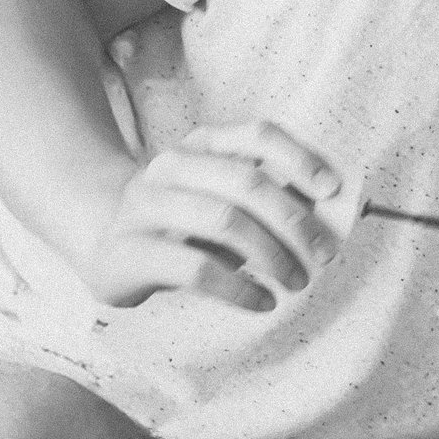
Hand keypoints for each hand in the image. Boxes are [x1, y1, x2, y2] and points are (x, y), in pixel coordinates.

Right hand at [73, 121, 343, 310]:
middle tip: (325, 255)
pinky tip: (262, 301)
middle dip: (296, 221)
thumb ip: (275, 199)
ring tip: (296, 281)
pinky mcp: (128, 251)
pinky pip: (197, 269)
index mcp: (202, 145)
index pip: (258, 136)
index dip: (300, 159)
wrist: (106, 242)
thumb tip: (332, 211)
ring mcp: (144, 206)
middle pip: (247, 182)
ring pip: (224, 221)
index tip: (333, 190)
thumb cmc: (187, 224)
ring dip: (273, 256)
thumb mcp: (230, 202)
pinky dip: (240, 289)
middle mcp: (170, 166)